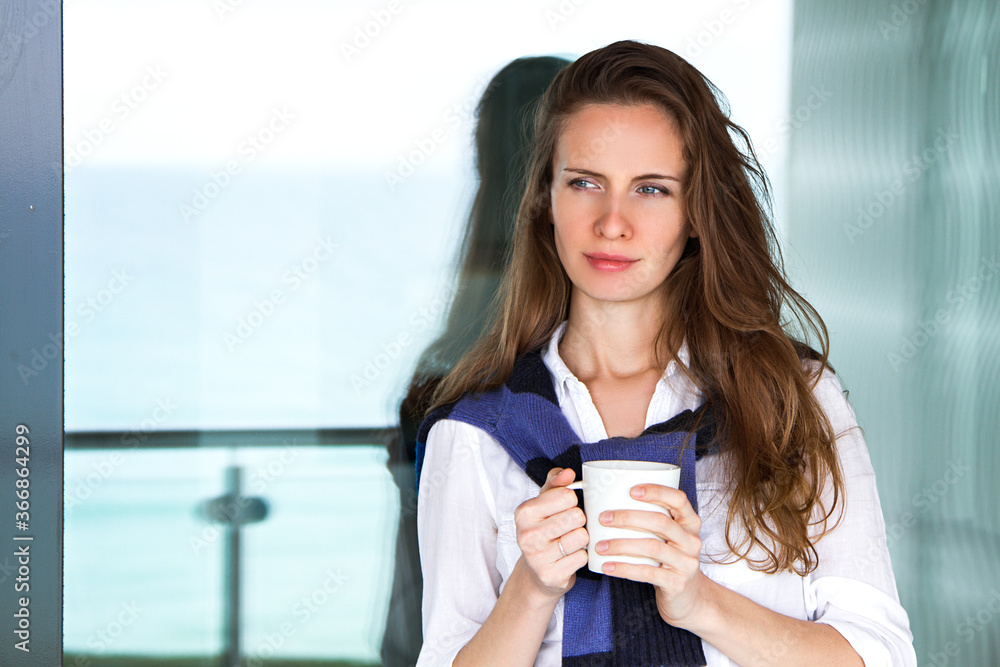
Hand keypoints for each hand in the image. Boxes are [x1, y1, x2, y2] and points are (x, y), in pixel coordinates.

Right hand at [512, 467, 588, 599]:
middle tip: (568, 527)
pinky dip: (580, 556)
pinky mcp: (551, 576)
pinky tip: (568, 557)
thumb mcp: (544, 502)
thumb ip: (555, 482)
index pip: (566, 496)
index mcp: (524, 512)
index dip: (571, 501)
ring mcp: (538, 558)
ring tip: (568, 541)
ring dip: (581, 539)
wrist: (536, 572)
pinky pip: (582, 557)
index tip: (563, 509)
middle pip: (577, 516)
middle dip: (579, 521)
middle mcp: (527, 535)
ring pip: (582, 537)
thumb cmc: (544, 530)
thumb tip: (568, 473)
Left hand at [594, 484, 707, 626]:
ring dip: (621, 545)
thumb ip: (650, 521)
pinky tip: (607, 566)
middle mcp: (691, 540)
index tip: (631, 490)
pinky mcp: (677, 583)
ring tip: (600, 546)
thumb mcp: (668, 538)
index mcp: (690, 523)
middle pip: (661, 522)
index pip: (678, 499)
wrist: (688, 598)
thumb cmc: (669, 560)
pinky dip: (624, 568)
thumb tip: (608, 503)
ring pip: (652, 547)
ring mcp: (687, 563)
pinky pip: (647, 573)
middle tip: (603, 518)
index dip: (656, 491)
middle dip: (628, 518)